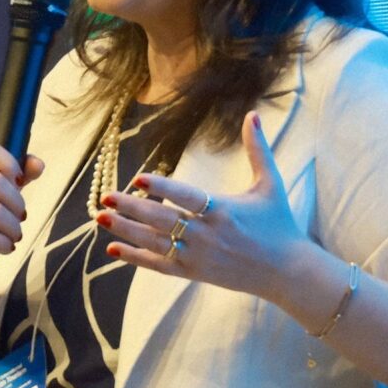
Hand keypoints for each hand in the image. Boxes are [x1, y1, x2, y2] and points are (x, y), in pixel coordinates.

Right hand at [0, 139, 47, 299]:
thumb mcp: (0, 195)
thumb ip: (18, 176)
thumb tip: (38, 164)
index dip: (10, 164)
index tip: (19, 182)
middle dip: (16, 203)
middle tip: (20, 217)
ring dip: (12, 227)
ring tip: (14, 235)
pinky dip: (2, 243)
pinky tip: (5, 247)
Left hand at [100, 111, 334, 304]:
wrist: (286, 271)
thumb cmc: (279, 224)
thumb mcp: (270, 184)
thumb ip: (257, 149)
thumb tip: (253, 114)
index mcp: (224, 211)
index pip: (187, 198)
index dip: (162, 189)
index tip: (139, 179)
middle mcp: (207, 235)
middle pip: (163, 221)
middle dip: (132, 208)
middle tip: (106, 196)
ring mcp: (198, 256)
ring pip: (155, 244)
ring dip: (126, 231)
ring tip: (101, 217)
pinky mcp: (193, 273)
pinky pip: (159, 265)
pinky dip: (135, 258)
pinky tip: (112, 249)